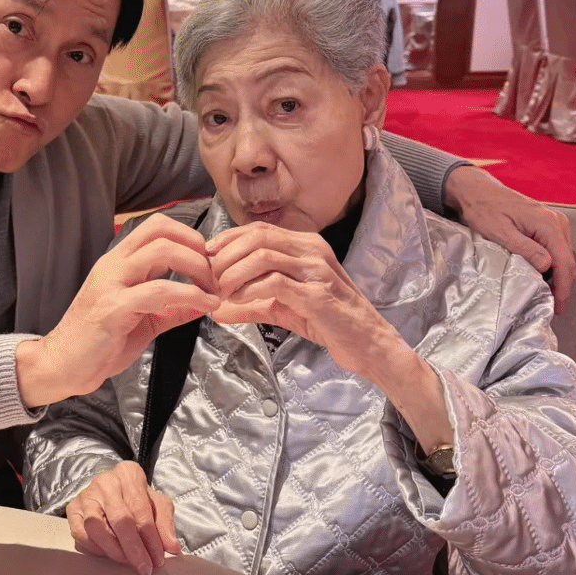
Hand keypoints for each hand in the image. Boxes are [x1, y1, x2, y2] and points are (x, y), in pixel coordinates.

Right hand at [16, 214, 219, 406]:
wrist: (62, 366)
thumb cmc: (99, 342)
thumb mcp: (144, 320)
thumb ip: (173, 308)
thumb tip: (206, 301)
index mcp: (119, 262)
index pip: (156, 227)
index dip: (188, 236)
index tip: (208, 261)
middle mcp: (114, 265)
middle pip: (160, 230)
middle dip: (196, 247)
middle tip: (214, 274)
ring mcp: (112, 284)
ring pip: (161, 252)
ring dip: (196, 267)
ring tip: (212, 289)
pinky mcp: (114, 308)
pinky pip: (158, 291)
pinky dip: (189, 294)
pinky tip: (204, 305)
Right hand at [67, 461, 180, 574]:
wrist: (111, 493)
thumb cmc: (137, 500)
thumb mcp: (157, 505)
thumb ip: (165, 524)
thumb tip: (172, 548)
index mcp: (129, 474)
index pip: (141, 510)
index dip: (151, 538)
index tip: (158, 560)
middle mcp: (105, 481)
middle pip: (120, 519)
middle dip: (134, 548)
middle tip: (144, 568)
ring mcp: (86, 494)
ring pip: (96, 527)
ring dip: (114, 550)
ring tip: (127, 562)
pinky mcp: (72, 509)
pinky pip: (80, 533)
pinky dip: (95, 548)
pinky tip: (109, 554)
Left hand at [207, 222, 453, 451]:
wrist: (368, 345)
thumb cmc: (328, 322)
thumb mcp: (283, 309)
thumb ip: (250, 305)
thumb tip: (215, 310)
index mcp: (305, 245)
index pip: (258, 229)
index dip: (227, 239)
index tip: (207, 256)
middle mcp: (312, 250)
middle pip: (256, 237)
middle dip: (226, 256)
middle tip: (209, 278)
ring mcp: (317, 270)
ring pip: (263, 255)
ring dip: (234, 274)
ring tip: (220, 292)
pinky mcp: (318, 294)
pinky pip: (274, 283)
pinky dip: (249, 291)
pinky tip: (237, 302)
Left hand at [444, 166, 575, 312]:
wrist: (478, 191)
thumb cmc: (484, 210)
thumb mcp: (499, 232)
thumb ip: (524, 248)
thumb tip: (547, 266)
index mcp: (548, 224)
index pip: (564, 261)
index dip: (564, 287)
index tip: (559, 306)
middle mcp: (557, 222)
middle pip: (568, 260)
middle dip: (562, 285)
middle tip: (552, 307)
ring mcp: (554, 222)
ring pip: (563, 256)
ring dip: (557, 276)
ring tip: (546, 295)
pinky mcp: (547, 225)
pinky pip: (556, 249)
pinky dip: (552, 265)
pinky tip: (542, 277)